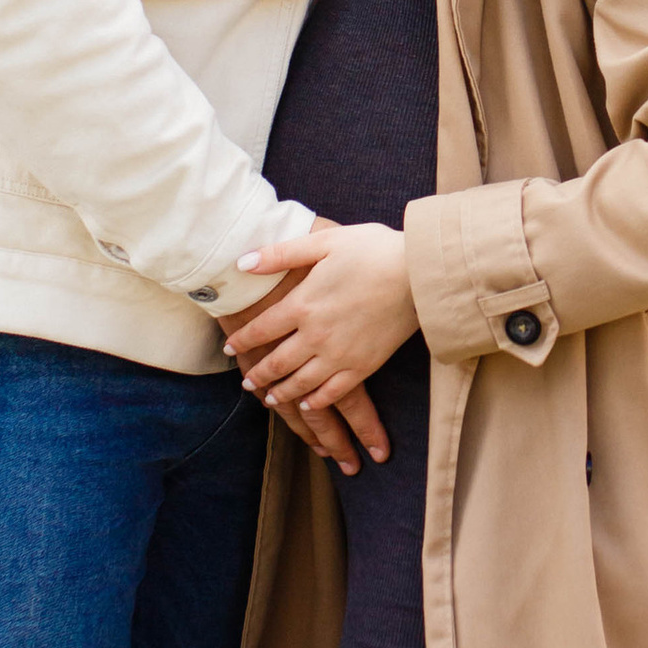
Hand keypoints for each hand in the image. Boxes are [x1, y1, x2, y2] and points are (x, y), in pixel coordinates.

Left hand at [216, 235, 392, 470]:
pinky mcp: (364, 366)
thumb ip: (281, 253)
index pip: (261, 329)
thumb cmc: (373, 250)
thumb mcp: (324, 243)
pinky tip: (308, 404)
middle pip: (277, 362)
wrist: (418, 272)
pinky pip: (333, 391)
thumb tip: (242, 262)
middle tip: (246, 383)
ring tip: (269, 398)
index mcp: (303, 304)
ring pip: (301, 382)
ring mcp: (340, 354)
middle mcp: (316, 335)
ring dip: (281, 392)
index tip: (230, 347)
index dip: (243, 339)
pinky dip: (316, 401)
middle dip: (258, 375)